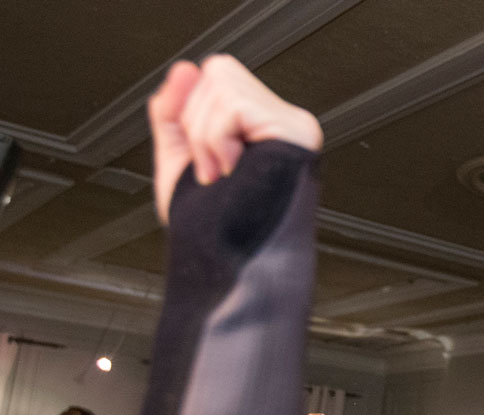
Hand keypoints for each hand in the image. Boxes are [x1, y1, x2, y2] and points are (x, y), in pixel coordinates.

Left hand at [148, 54, 321, 223]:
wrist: (226, 260)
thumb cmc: (211, 226)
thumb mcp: (179, 159)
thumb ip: (172, 112)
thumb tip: (182, 70)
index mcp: (258, 126)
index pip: (218, 76)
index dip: (193, 109)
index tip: (202, 156)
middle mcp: (279, 120)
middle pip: (218, 72)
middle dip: (197, 124)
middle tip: (213, 167)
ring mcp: (292, 123)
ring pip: (224, 87)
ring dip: (207, 137)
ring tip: (223, 171)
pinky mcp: (295, 130)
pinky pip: (235, 106)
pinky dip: (218, 140)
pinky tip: (233, 168)